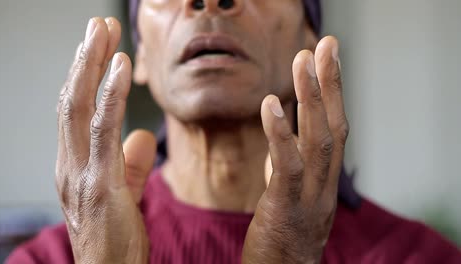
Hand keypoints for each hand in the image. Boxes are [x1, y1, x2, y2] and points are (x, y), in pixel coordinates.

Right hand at [55, 17, 155, 262]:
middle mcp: (68, 166)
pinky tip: (119, 67)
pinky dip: (110, 94)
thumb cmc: (116, 239)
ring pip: (79, 106)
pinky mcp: (100, 184)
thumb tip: (142, 135)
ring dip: (91, 65)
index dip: (83, 77)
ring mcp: (80, 174)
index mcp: (73, 167)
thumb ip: (131, 164)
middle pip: (71, 100)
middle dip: (83, 59)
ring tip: (102, 31)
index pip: (73, 112)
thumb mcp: (122, 194)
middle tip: (97, 25)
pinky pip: (105, 130)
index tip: (98, 48)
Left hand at [242, 36, 348, 262]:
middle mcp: (325, 188)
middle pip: (334, 127)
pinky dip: (281, 133)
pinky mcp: (287, 210)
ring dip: (313, 98)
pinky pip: (288, 167)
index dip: (334, 95)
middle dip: (331, 84)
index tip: (328, 61)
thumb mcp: (293, 202)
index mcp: (325, 184)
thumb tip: (282, 146)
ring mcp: (310, 199)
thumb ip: (291, 172)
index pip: (336, 131)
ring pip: (319, 141)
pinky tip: (271, 103)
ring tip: (304, 61)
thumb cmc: (283, 243)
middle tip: (326, 44)